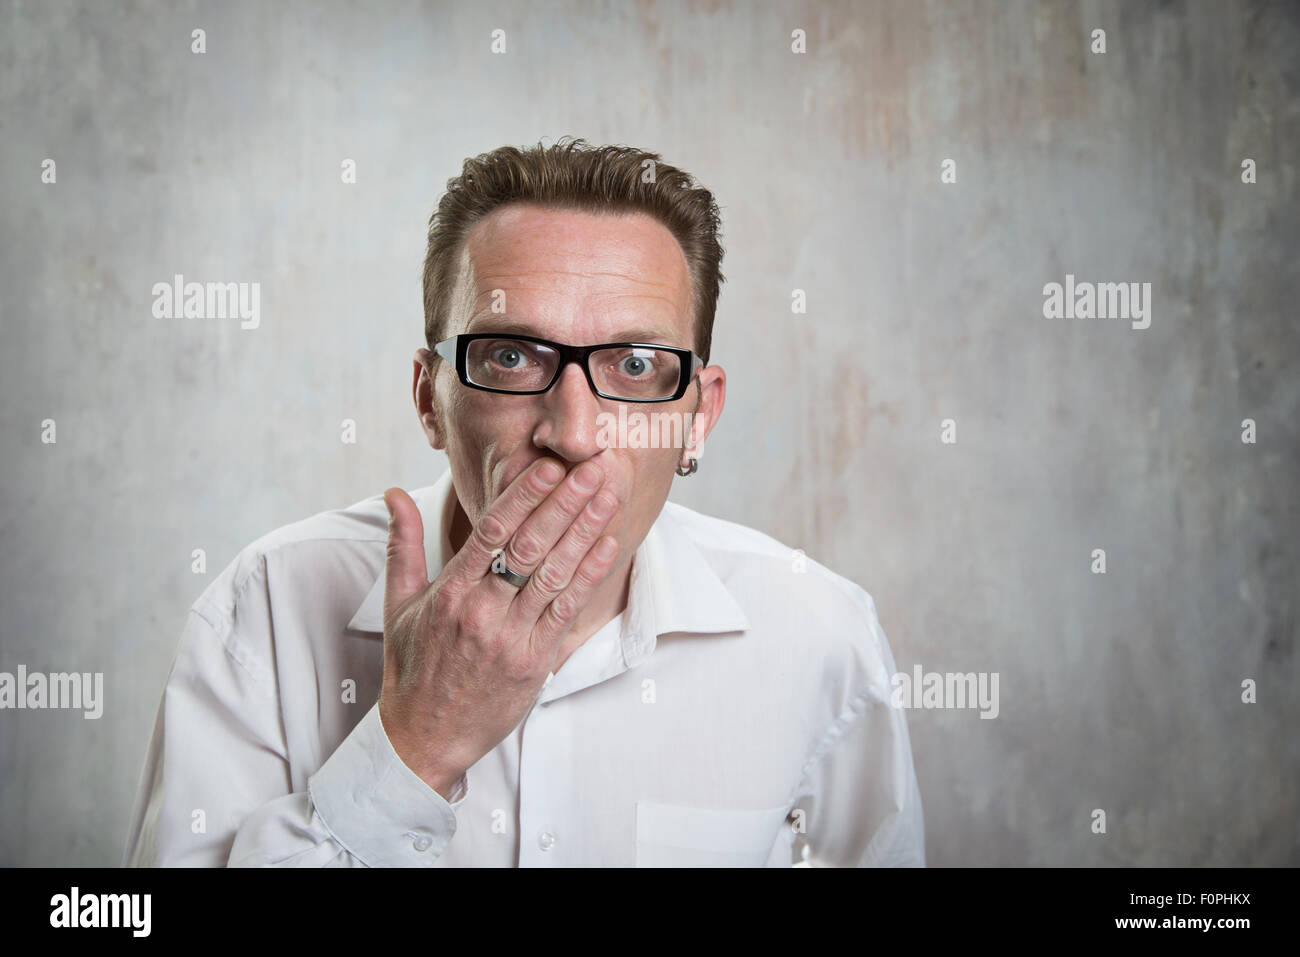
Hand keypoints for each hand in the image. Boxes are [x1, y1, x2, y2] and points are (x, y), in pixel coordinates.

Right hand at [377, 458, 619, 797]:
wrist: (425, 737)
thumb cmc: (412, 668)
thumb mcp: (398, 604)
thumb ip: (403, 545)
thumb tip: (394, 493)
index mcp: (450, 592)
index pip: (491, 533)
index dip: (522, 497)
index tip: (547, 465)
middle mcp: (482, 611)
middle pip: (530, 547)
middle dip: (564, 504)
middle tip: (592, 468)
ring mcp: (511, 637)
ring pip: (554, 575)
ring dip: (585, 532)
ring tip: (607, 496)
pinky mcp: (534, 661)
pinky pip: (566, 611)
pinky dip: (589, 576)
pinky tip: (607, 545)